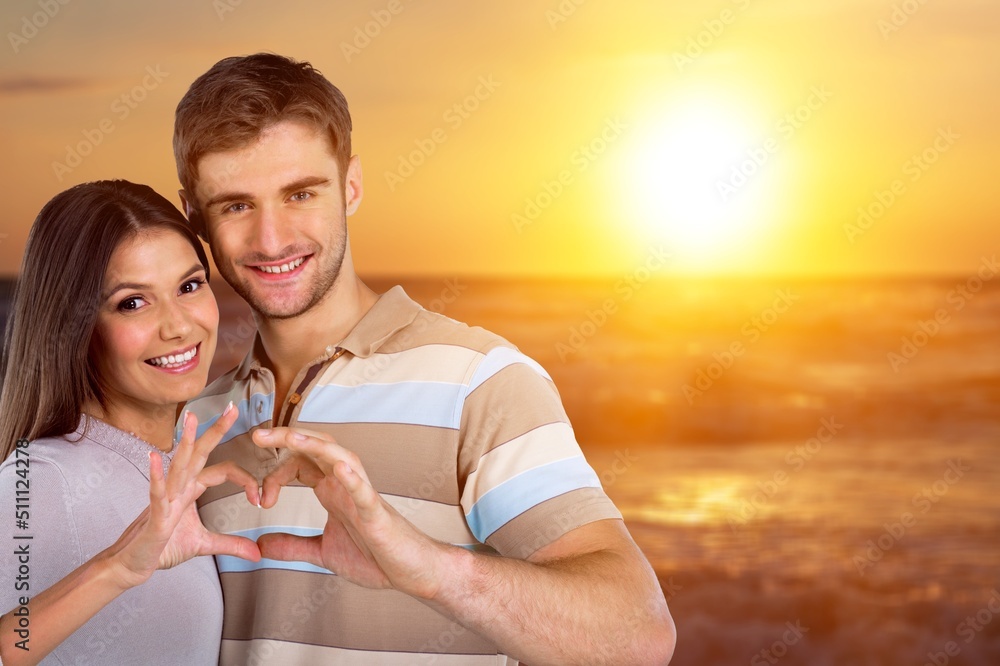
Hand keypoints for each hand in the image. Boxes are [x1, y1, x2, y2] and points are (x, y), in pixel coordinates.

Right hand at [106, 403, 260, 589]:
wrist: (131, 565)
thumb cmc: (162, 548)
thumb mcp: (203, 545)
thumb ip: (230, 545)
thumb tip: (257, 554)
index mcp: (190, 490)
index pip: (222, 470)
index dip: (244, 480)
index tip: (259, 498)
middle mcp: (178, 488)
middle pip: (200, 454)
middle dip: (215, 431)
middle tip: (231, 407)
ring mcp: (165, 499)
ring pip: (178, 465)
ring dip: (185, 442)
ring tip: (191, 418)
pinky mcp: (154, 516)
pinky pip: (156, 492)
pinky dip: (157, 476)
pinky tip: (155, 457)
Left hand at [253, 427, 449, 599]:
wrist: (410, 572)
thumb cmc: (375, 557)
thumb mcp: (323, 552)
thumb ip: (292, 546)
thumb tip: (261, 543)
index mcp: (332, 491)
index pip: (299, 464)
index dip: (273, 475)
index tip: (258, 499)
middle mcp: (345, 485)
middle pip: (316, 448)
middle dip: (287, 438)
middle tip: (258, 435)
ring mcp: (362, 496)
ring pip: (341, 457)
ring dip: (315, 446)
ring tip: (292, 438)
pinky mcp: (377, 515)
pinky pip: (365, 492)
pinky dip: (352, 479)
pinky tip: (340, 469)